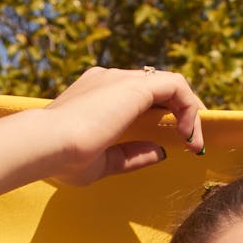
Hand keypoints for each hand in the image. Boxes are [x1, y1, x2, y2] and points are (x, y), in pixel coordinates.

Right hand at [43, 66, 204, 185]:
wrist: (46, 145)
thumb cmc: (62, 160)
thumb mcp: (103, 162)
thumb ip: (131, 155)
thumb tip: (161, 152)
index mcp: (96, 95)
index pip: (137, 97)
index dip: (161, 116)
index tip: (177, 142)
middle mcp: (109, 81)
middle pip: (157, 88)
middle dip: (181, 112)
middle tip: (194, 141)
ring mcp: (121, 79)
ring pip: (170, 85)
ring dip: (190, 112)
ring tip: (195, 142)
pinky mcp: (135, 86)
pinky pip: (176, 86)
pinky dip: (189, 108)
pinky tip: (189, 135)